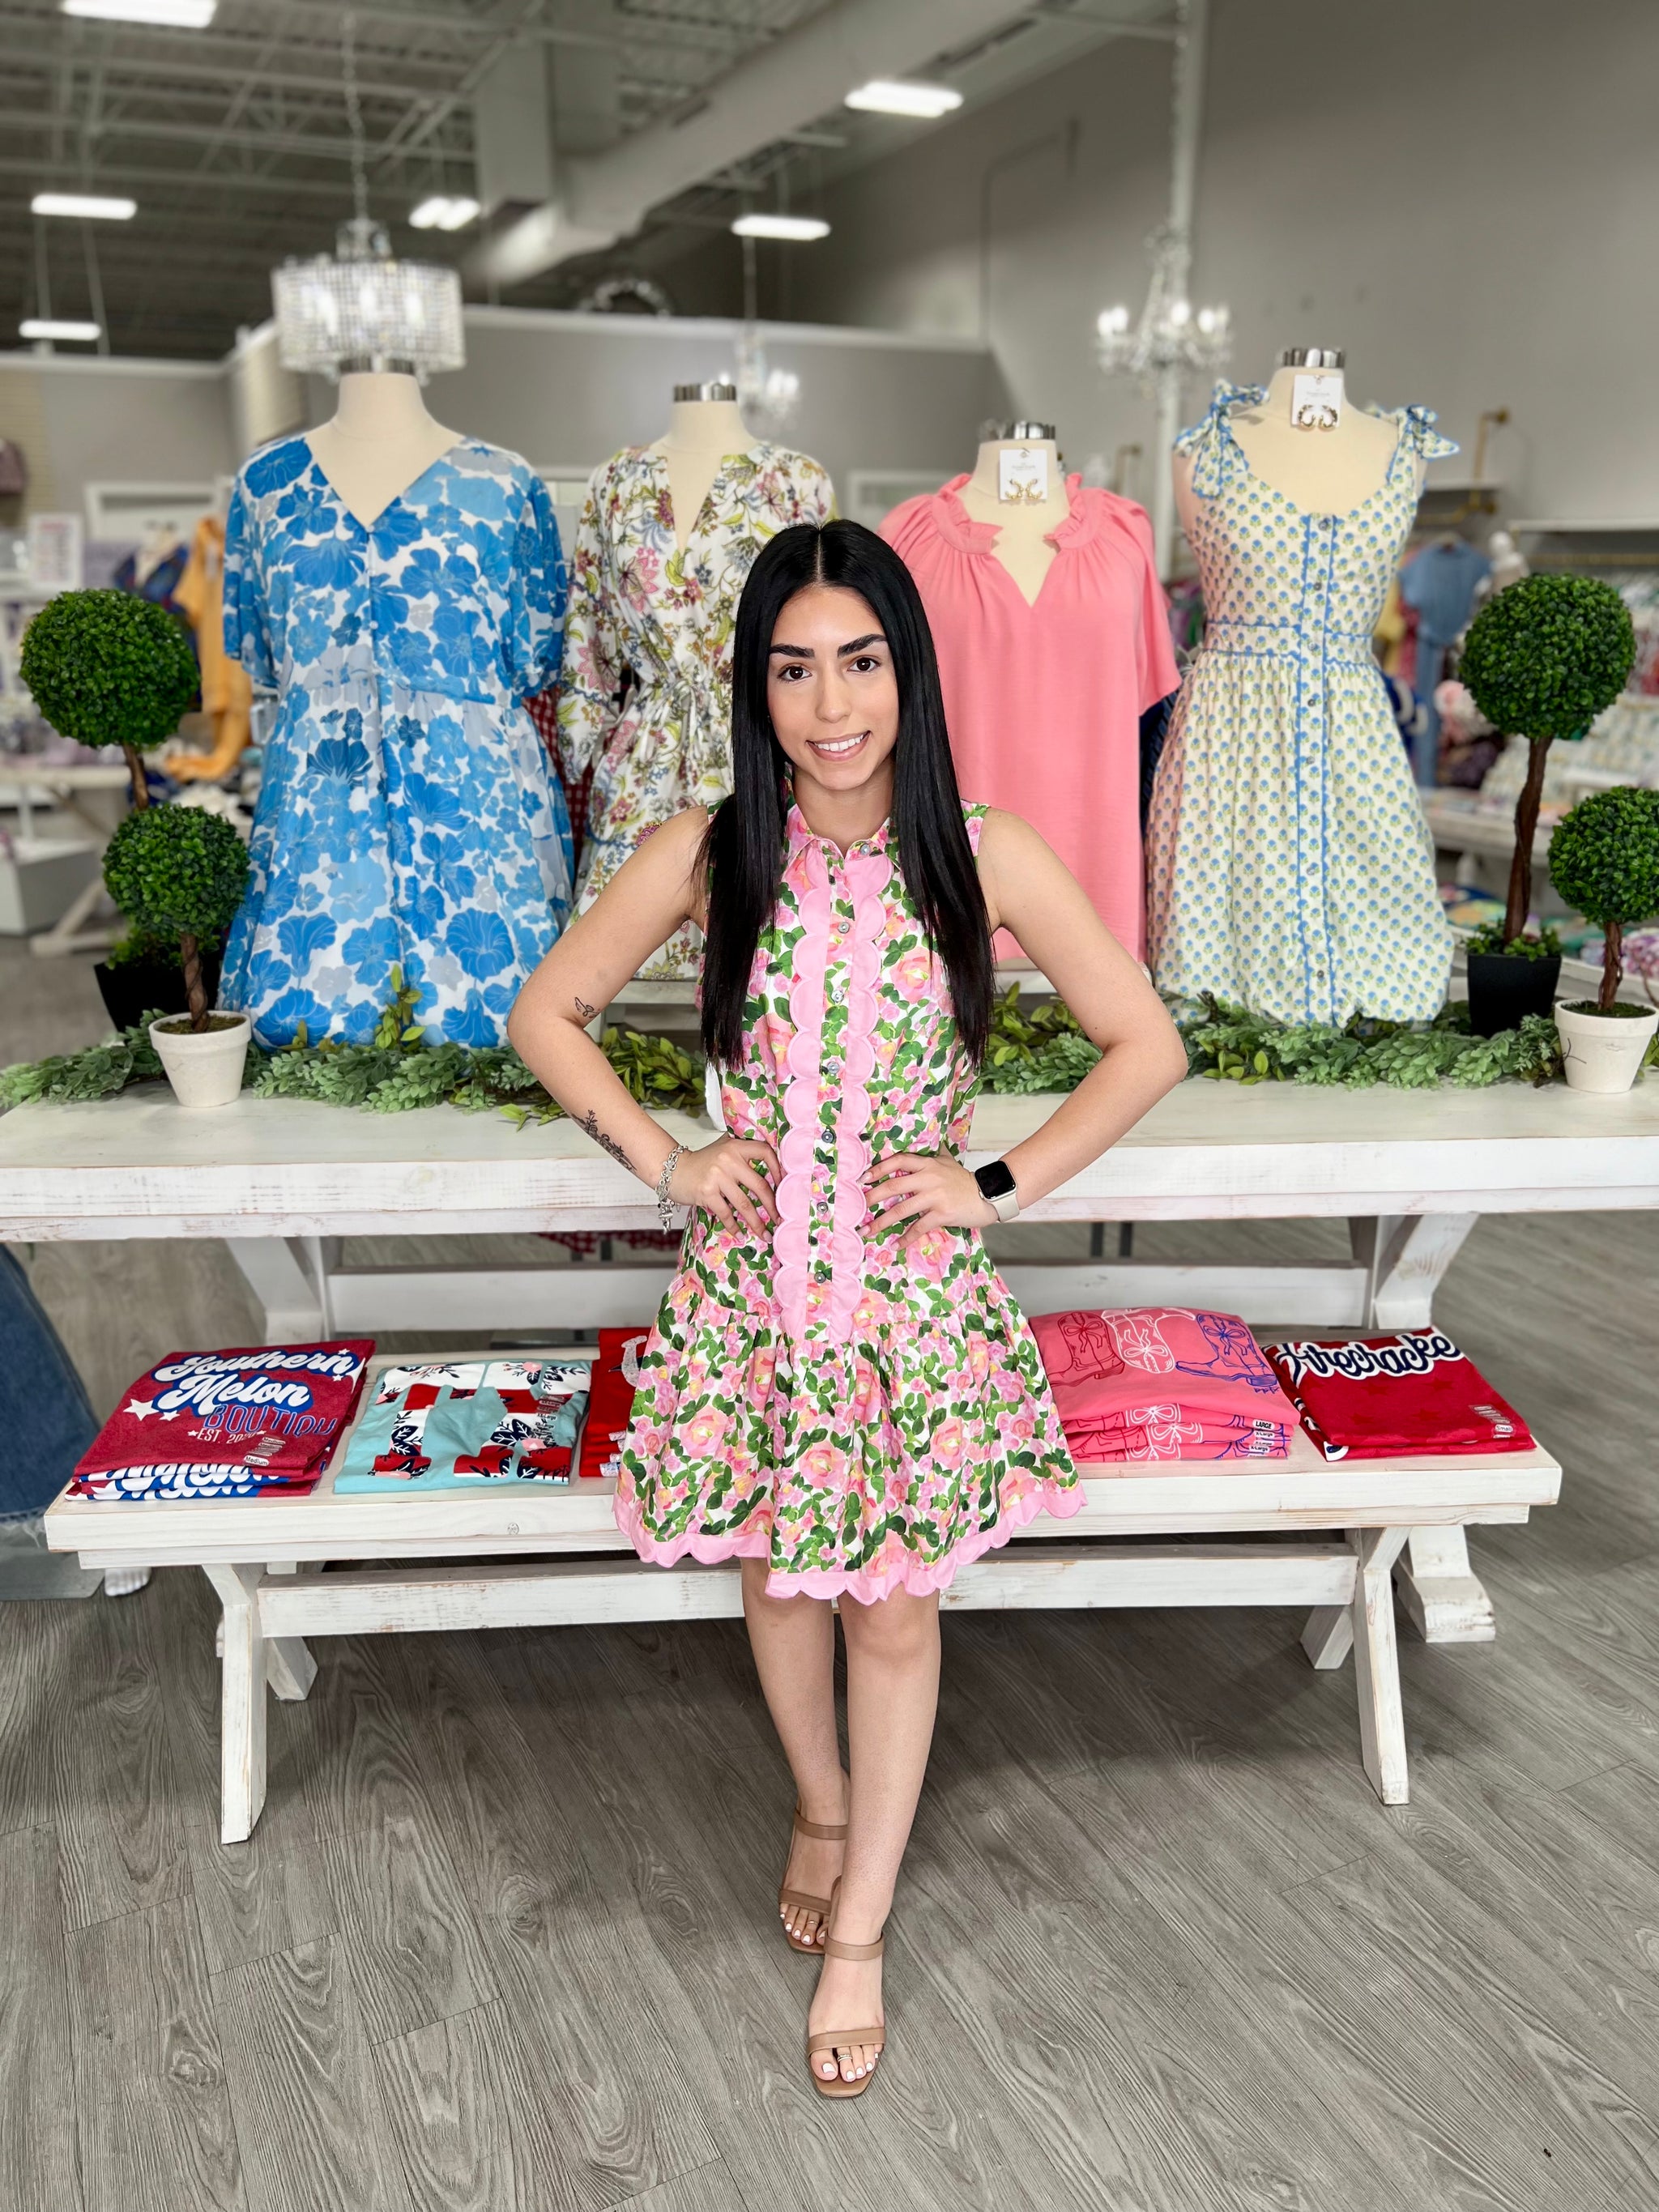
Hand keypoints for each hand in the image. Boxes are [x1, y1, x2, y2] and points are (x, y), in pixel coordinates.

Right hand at [669, 1134, 780, 1236]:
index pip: (765, 1152)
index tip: (783, 1185)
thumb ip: (742, 1158)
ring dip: (756, 1222)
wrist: (672, 1169)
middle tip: (779, 1219)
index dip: (777, 1169)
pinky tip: (740, 1234)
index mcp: (735, 1147)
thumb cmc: (700, 1164)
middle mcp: (728, 1159)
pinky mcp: (707, 1192)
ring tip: (764, 1233)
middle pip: (759, 1185)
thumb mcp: (722, 1151)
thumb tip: (770, 1179)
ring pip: (744, 1204)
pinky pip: (726, 1213)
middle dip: (772, 1206)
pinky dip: (734, 1226)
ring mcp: (717, 1176)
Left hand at [862, 1151, 995, 1232]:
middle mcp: (929, 1178)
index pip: (899, 1161)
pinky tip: (895, 1244)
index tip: (863, 1178)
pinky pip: (919, 1227)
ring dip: (881, 1222)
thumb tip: (934, 1144)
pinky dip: (906, 1238)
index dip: (879, 1168)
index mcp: (928, 1164)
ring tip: (868, 1230)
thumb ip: (937, 1155)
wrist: (988, 1194)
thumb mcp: (949, 1162)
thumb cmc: (965, 1180)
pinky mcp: (942, 1214)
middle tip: (858, 1207)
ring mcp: (935, 1196)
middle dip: (872, 1197)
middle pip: (894, 1186)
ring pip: (901, 1209)